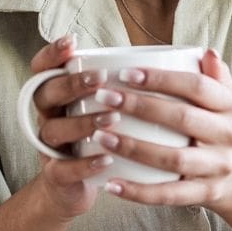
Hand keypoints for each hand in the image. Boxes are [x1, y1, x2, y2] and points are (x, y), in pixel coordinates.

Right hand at [26, 34, 118, 220]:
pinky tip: (107, 159)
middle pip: (46, 93)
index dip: (52, 54)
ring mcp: (50, 146)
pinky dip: (84, 165)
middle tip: (100, 80)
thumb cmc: (101, 139)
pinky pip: (63, 169)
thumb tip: (188, 56)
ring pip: (54, 130)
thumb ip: (132, 82)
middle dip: (72, 84)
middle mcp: (49, 116)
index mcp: (59, 95)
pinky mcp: (56, 175)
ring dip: (82, 123)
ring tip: (111, 119)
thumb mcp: (108, 108)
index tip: (72, 42)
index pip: (44, 68)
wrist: (76, 188)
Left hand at [94, 48, 231, 211]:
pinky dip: (138, 192)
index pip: (197, 86)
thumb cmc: (215, 128)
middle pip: (182, 118)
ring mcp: (218, 167)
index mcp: (230, 106)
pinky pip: (168, 195)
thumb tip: (206, 52)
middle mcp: (229, 135)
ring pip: (173, 158)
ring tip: (100, 137)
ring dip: (133, 147)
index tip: (124, 73)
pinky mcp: (205, 193)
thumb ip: (214, 76)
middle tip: (103, 98)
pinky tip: (111, 184)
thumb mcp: (223, 100)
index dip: (161, 79)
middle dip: (140, 106)